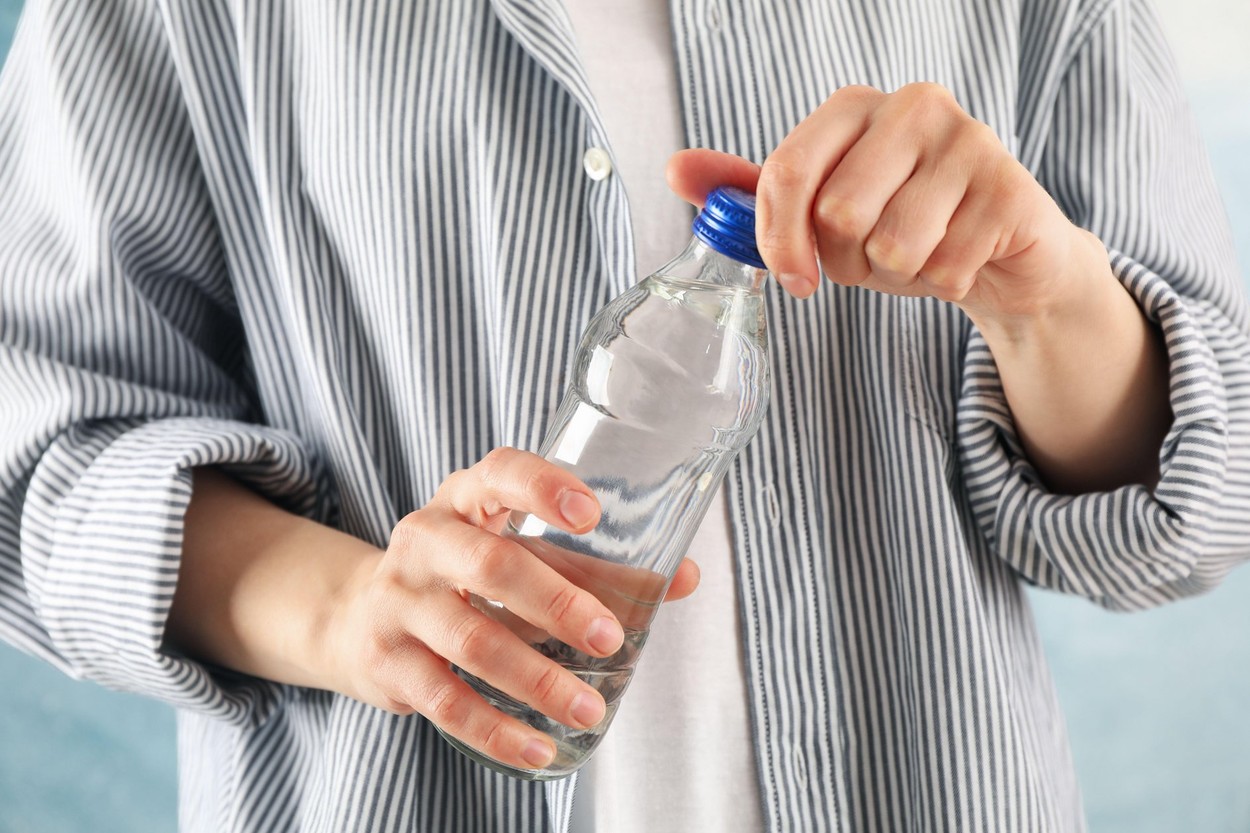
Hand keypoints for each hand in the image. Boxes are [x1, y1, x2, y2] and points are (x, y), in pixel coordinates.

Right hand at [326, 447, 699, 770]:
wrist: (359, 617)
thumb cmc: (466, 576)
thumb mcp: (519, 553)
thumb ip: (597, 568)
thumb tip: (685, 577)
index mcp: (466, 499)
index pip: (500, 472)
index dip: (543, 487)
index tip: (592, 515)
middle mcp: (425, 539)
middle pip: (491, 565)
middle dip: (558, 604)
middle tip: (610, 637)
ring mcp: (399, 600)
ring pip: (472, 639)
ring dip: (538, 679)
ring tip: (590, 708)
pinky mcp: (386, 660)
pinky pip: (444, 700)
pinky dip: (495, 729)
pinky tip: (538, 748)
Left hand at [667, 82, 1111, 333]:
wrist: (1000, 255)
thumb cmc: (900, 225)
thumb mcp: (820, 211)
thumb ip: (755, 192)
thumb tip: (676, 170)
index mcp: (854, 106)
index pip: (786, 173)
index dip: (780, 240)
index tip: (794, 279)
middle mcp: (913, 106)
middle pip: (838, 213)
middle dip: (849, 260)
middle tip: (877, 254)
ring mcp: (969, 140)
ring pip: (893, 244)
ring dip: (898, 274)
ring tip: (920, 255)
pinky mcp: (1010, 188)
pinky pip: (945, 266)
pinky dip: (945, 283)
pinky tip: (961, 261)